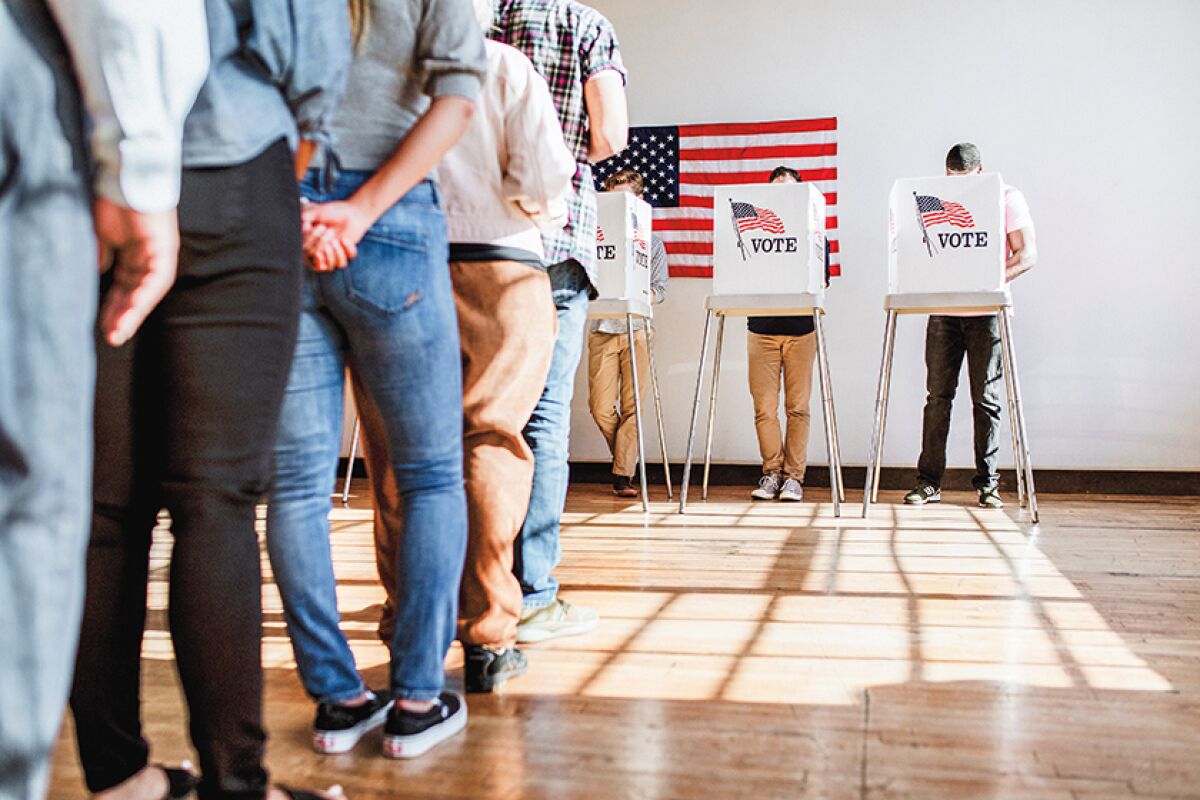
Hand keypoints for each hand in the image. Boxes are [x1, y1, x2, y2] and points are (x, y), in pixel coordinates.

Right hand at [93, 197, 180, 346]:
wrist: (125, 174)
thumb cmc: (113, 200)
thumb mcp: (102, 235)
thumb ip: (103, 256)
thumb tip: (98, 274)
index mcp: (136, 256)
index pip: (125, 288)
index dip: (114, 308)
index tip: (103, 328)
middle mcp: (150, 258)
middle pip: (136, 294)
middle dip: (122, 317)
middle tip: (111, 338)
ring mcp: (159, 254)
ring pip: (147, 292)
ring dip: (132, 313)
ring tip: (119, 332)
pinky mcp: (164, 249)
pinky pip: (155, 279)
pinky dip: (143, 295)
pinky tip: (132, 310)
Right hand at [301, 200, 370, 270]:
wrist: (350, 212)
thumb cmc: (330, 212)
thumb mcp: (316, 212)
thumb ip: (307, 217)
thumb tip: (301, 221)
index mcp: (309, 245)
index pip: (304, 253)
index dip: (308, 243)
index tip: (312, 227)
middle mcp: (321, 253)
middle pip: (317, 262)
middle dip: (320, 245)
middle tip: (327, 230)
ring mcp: (334, 255)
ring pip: (332, 267)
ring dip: (334, 254)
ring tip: (335, 240)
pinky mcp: (347, 254)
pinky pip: (346, 260)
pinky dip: (346, 250)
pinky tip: (344, 239)